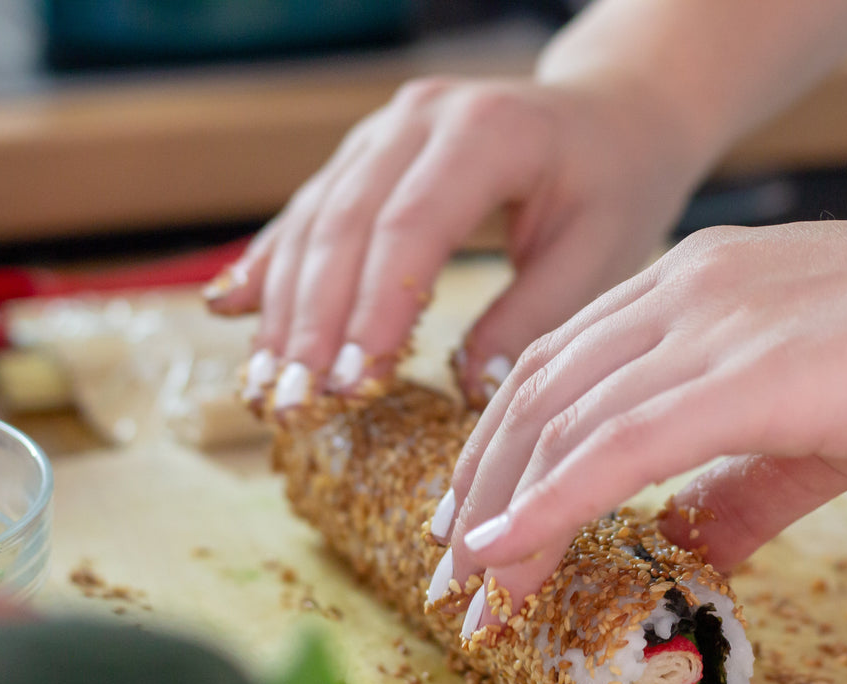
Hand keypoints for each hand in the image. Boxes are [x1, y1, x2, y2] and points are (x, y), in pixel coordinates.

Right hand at [207, 75, 702, 404]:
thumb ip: (534, 317)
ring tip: (264, 385)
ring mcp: (384, 132)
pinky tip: (230, 310)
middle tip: (292, 402)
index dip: (371, 307)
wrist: (613, 117)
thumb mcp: (600, 254)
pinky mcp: (366, 155)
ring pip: (315, 220)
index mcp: (486, 131)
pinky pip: (311, 212)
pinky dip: (273, 266)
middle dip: (312, 320)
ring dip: (284, 307)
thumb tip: (468, 389)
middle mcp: (420, 119)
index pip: (410, 225)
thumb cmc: (616, 185)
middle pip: (345, 223)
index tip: (349, 382)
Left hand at [433, 215, 846, 633]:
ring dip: (504, 507)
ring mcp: (719, 321)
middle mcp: (689, 289)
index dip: (509, 455)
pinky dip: (551, 498)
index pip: (566, 370)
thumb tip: (684, 546)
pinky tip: (509, 549)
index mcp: (698, 289)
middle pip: (539, 391)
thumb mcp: (821, 429)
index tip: (485, 533)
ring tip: (475, 589)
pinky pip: (621, 441)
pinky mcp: (757, 370)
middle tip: (458, 577)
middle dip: (484, 488)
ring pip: (565, 416)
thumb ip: (740, 485)